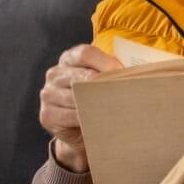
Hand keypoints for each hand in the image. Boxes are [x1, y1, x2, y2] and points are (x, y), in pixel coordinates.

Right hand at [39, 44, 121, 172]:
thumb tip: (136, 72)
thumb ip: (112, 72)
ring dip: (99, 104)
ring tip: (117, 108)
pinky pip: (72, 116)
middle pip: (83, 76)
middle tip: (126, 93)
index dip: (106, 62)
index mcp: (69, 59)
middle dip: (107, 85)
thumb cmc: (97, 99)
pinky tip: (101, 120)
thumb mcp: (102, 81)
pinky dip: (89, 118)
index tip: (123, 73)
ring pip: (78, 97)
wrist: (80, 130)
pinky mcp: (47, 115)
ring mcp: (48, 94)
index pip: (85, 53)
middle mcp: (55, 74)